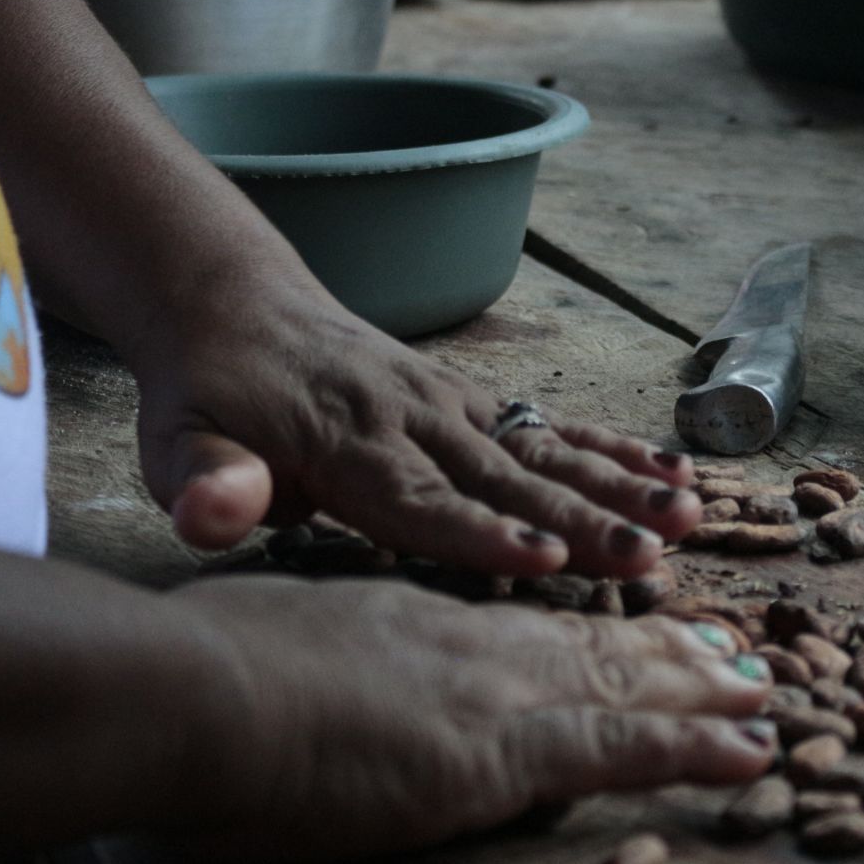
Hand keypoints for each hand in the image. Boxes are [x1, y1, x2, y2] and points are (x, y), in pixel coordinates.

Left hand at [131, 276, 704, 578]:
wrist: (233, 304)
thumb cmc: (206, 397)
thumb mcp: (174, 442)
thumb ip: (203, 483)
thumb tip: (214, 514)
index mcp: (342, 445)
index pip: (419, 500)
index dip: (483, 533)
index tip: (545, 559)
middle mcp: (410, 419)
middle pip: (505, 477)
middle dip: (584, 518)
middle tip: (650, 554)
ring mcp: (448, 403)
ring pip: (543, 447)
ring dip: (620, 483)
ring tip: (689, 515)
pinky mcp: (469, 396)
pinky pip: (550, 422)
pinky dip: (613, 445)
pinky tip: (672, 472)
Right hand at [167, 576, 774, 859]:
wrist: (191, 693)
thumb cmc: (200, 671)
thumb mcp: (268, 640)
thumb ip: (313, 654)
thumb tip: (311, 667)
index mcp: (411, 618)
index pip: (519, 627)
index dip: (584, 630)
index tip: (627, 630)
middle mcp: (468, 642)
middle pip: (587, 643)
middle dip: (665, 653)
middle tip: (731, 655)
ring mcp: (491, 691)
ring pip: (621, 682)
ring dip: (698, 691)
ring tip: (760, 696)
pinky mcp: (500, 752)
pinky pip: (620, 746)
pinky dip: (692, 746)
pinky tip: (748, 751)